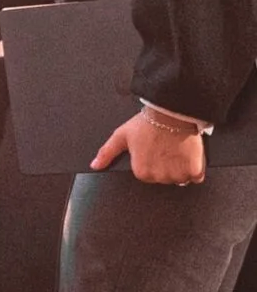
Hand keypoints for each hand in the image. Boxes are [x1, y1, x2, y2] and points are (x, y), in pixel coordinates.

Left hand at [92, 111, 207, 185]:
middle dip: (164, 166)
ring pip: (180, 178)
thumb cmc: (146, 124)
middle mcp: (159, 177)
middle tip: (164, 148)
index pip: (148, 174)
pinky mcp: (194, 171)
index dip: (150, 161)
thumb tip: (94, 165)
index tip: (152, 150)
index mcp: (141, 172)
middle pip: (164, 178)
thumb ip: (106, 153)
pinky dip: (194, 168)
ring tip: (175, 150)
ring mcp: (178, 175)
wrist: (171, 113)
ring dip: (180, 168)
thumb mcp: (121, 136)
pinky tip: (187, 154)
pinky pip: (196, 177)